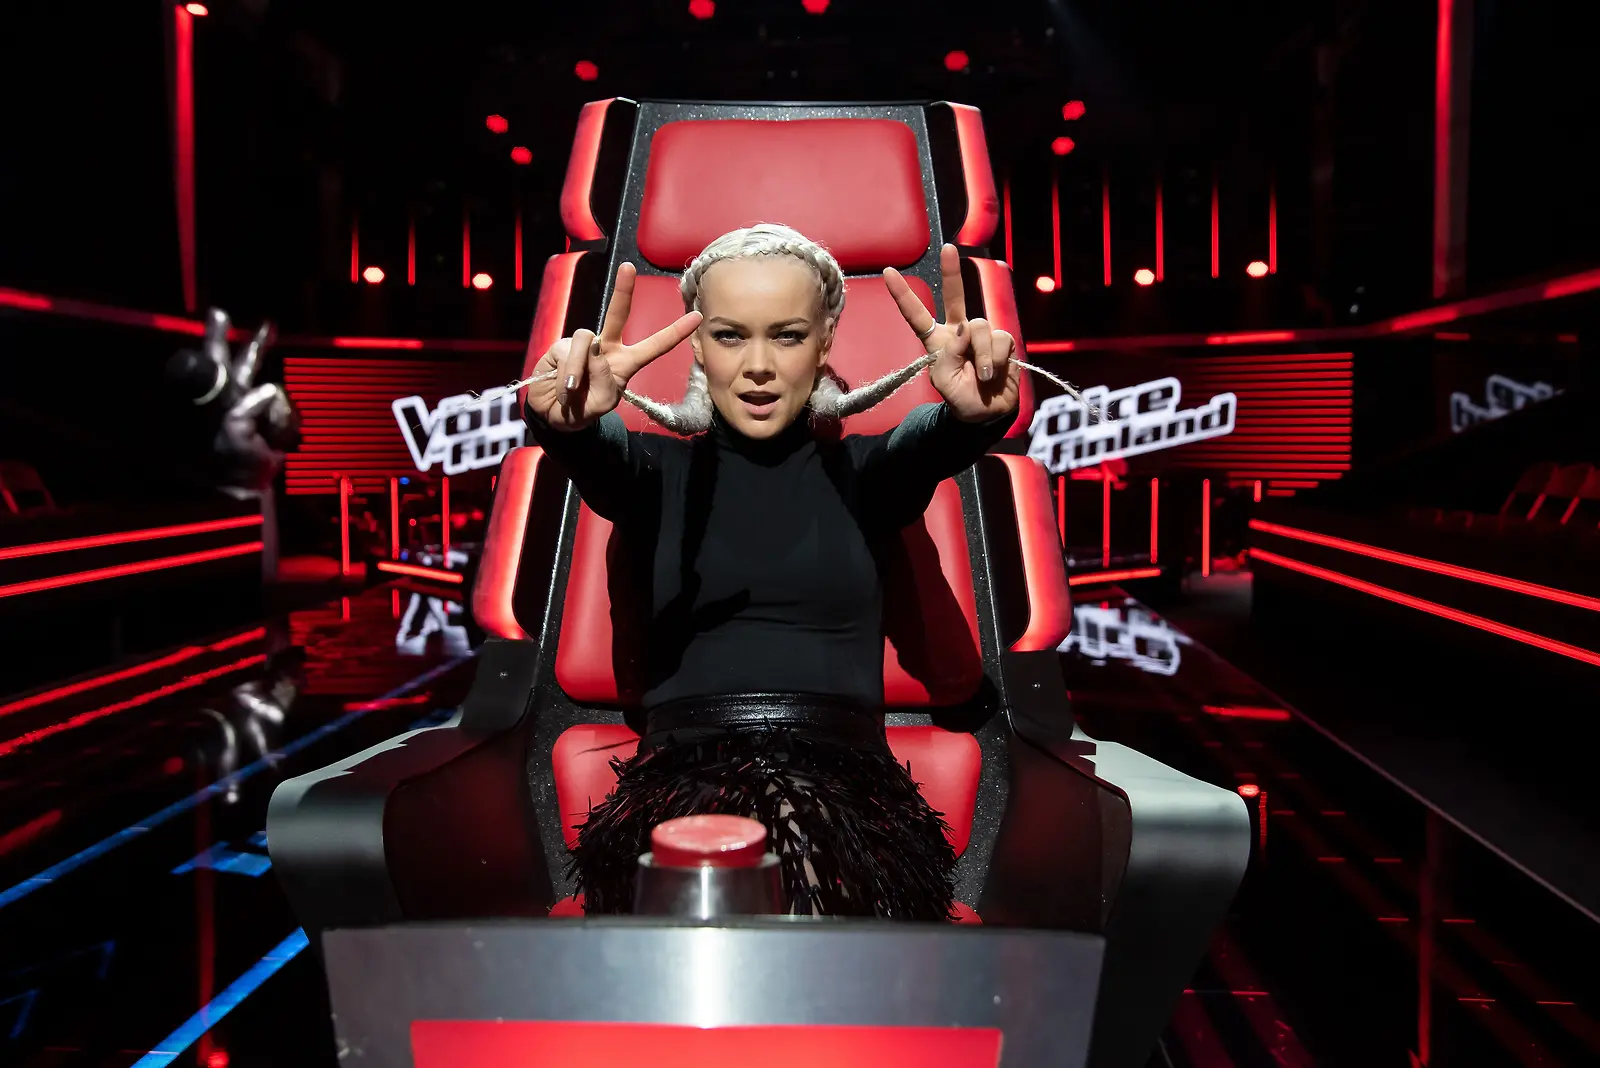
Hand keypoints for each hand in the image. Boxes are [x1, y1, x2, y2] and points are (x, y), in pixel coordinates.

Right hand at [523, 262, 702, 430]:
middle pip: (618, 315)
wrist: (554, 415)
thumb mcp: (601, 404)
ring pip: (587, 340)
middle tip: (628, 267)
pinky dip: (567, 374)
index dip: (675, 332)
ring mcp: (583, 345)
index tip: (697, 317)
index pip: (655, 346)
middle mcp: (606, 348)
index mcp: (625, 363)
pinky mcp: (560, 346)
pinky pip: (568, 352)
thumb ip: (604, 380)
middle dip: (623, 290)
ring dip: (580, 370)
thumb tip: (594, 344)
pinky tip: (564, 389)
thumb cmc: (583, 410)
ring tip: (572, 392)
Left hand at [884, 244, 1018, 423]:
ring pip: (980, 326)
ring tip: (980, 376)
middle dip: (952, 273)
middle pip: (955, 298)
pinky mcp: (1002, 340)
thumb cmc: (960, 397)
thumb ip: (950, 356)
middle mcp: (959, 332)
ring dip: (980, 354)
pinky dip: (995, 359)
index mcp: (937, 341)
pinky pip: (1000, 339)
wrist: (986, 413)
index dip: (903, 295)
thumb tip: (964, 327)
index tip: (889, 271)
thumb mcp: (945, 382)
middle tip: (948, 249)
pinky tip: (993, 373)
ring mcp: (981, 334)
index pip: (917, 316)